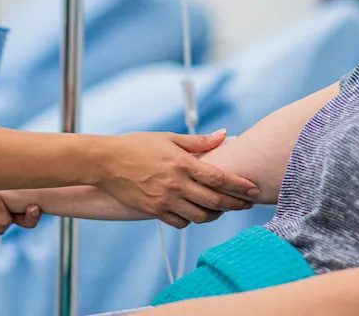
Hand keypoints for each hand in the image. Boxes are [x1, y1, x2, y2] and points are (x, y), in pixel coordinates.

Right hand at [97, 129, 258, 228]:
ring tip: (222, 208)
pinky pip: (180, 222)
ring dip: (215, 214)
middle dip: (234, 204)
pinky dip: (191, 219)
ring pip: (200, 216)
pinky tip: (196, 212)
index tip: (253, 189)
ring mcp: (164, 200)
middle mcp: (175, 184)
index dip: (239, 185)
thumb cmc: (137, 145)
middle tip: (246, 203)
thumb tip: (224, 135)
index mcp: (182, 163)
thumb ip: (199, 141)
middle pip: (214, 201)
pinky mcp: (153, 211)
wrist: (105, 162)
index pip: (218, 178)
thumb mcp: (169, 138)